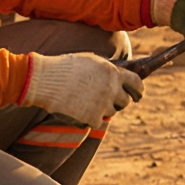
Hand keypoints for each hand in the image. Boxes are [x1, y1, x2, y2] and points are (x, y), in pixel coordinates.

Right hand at [25, 52, 145, 122]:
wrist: (46, 79)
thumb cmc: (67, 68)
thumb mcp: (92, 62)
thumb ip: (109, 70)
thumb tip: (122, 77)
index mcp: (114, 72)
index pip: (137, 83)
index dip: (138, 91)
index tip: (138, 95)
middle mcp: (112, 89)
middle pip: (125, 101)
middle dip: (118, 101)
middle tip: (106, 99)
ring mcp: (103, 104)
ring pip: (111, 111)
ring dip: (102, 108)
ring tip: (85, 100)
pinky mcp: (92, 117)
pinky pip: (98, 121)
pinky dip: (90, 118)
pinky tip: (79, 109)